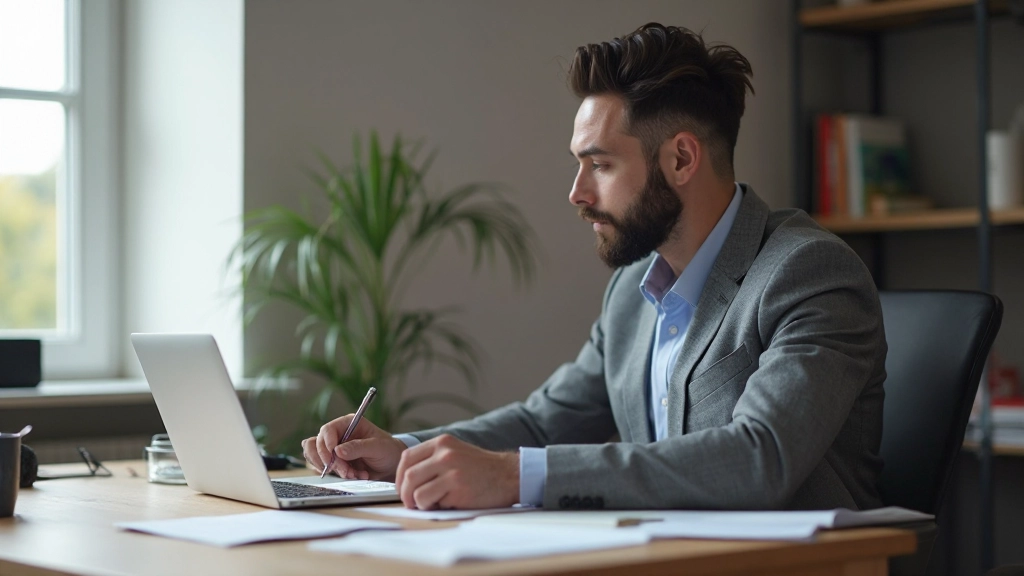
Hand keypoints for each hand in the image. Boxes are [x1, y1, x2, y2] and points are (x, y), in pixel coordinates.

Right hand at [301, 415, 406, 480]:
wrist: (391, 465)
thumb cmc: (387, 450)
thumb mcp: (377, 447)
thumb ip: (358, 447)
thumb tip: (338, 451)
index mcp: (348, 424)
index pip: (327, 430)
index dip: (326, 443)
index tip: (334, 456)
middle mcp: (338, 435)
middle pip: (316, 444)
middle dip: (329, 460)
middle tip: (344, 470)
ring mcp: (333, 449)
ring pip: (316, 457)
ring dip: (332, 469)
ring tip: (351, 474)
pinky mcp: (334, 462)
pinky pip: (324, 469)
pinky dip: (336, 475)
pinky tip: (354, 475)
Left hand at [394, 434, 518, 509]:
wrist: (509, 475)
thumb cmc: (482, 469)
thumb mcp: (456, 452)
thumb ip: (434, 459)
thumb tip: (407, 479)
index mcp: (442, 442)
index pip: (406, 457)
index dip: (399, 476)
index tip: (402, 488)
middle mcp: (445, 453)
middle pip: (408, 475)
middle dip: (404, 493)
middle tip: (410, 503)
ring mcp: (451, 469)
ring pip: (415, 490)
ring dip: (417, 502)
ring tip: (429, 504)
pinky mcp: (457, 487)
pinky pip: (429, 500)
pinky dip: (431, 506)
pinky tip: (444, 504)